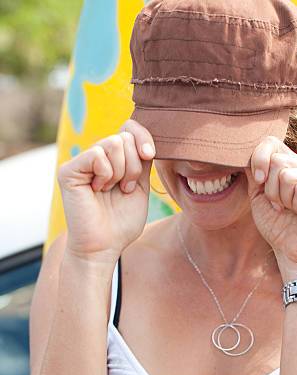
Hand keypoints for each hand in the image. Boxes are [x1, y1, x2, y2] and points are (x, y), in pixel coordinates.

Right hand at [57, 119, 155, 264]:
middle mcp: (96, 157)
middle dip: (134, 165)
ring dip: (121, 171)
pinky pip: (97, 154)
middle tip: (124, 188)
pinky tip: (98, 190)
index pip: (129, 128)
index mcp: (113, 159)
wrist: (104, 247)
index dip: (143, 137)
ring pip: (113, 143)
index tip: (150, 155)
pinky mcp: (69, 170)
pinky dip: (106, 174)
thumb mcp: (140, 187)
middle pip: (124, 136)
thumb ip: (141, 161)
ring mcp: (81, 162)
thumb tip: (143, 137)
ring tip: (112, 190)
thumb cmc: (121, 223)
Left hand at [245, 136, 296, 267]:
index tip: (259, 184)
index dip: (259, 162)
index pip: (271, 142)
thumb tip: (245, 149)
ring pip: (288, 176)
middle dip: (271, 189)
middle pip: (277, 162)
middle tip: (280, 205)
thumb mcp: (257, 194)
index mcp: (295, 163)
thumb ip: (254, 170)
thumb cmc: (275, 222)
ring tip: (292, 210)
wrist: (289, 249)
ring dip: (284, 199)